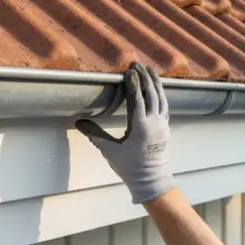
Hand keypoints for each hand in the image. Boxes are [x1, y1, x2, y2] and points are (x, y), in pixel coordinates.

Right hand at [76, 63, 175, 203]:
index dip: (133, 83)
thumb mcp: (110, 151)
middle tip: (138, 63)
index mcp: (141, 126)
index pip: (137, 99)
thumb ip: (95, 135)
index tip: (129, 70)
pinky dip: (161, 94)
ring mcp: (162, 125)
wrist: (151, 181)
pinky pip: (165, 106)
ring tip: (150, 70)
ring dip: (155, 83)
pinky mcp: (166, 128)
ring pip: (161, 98)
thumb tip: (78, 122)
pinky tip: (157, 89)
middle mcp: (154, 122)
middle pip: (151, 94)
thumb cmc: (130, 167)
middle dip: (145, 77)